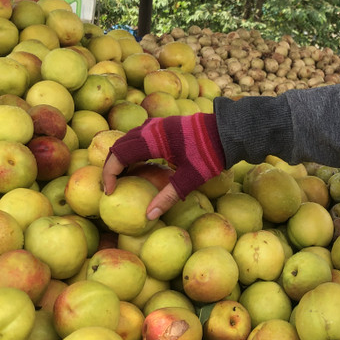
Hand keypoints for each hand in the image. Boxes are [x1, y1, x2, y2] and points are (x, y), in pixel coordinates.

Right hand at [102, 113, 225, 219]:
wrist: (229, 132)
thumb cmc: (210, 155)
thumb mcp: (190, 179)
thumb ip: (168, 196)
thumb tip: (149, 215)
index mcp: (153, 139)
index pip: (119, 155)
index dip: (110, 173)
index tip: (110, 191)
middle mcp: (152, 128)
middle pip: (120, 145)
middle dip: (111, 165)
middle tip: (112, 185)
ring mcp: (159, 124)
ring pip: (129, 138)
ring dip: (122, 156)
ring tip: (124, 176)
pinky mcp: (166, 125)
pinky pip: (141, 136)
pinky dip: (134, 149)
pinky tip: (141, 164)